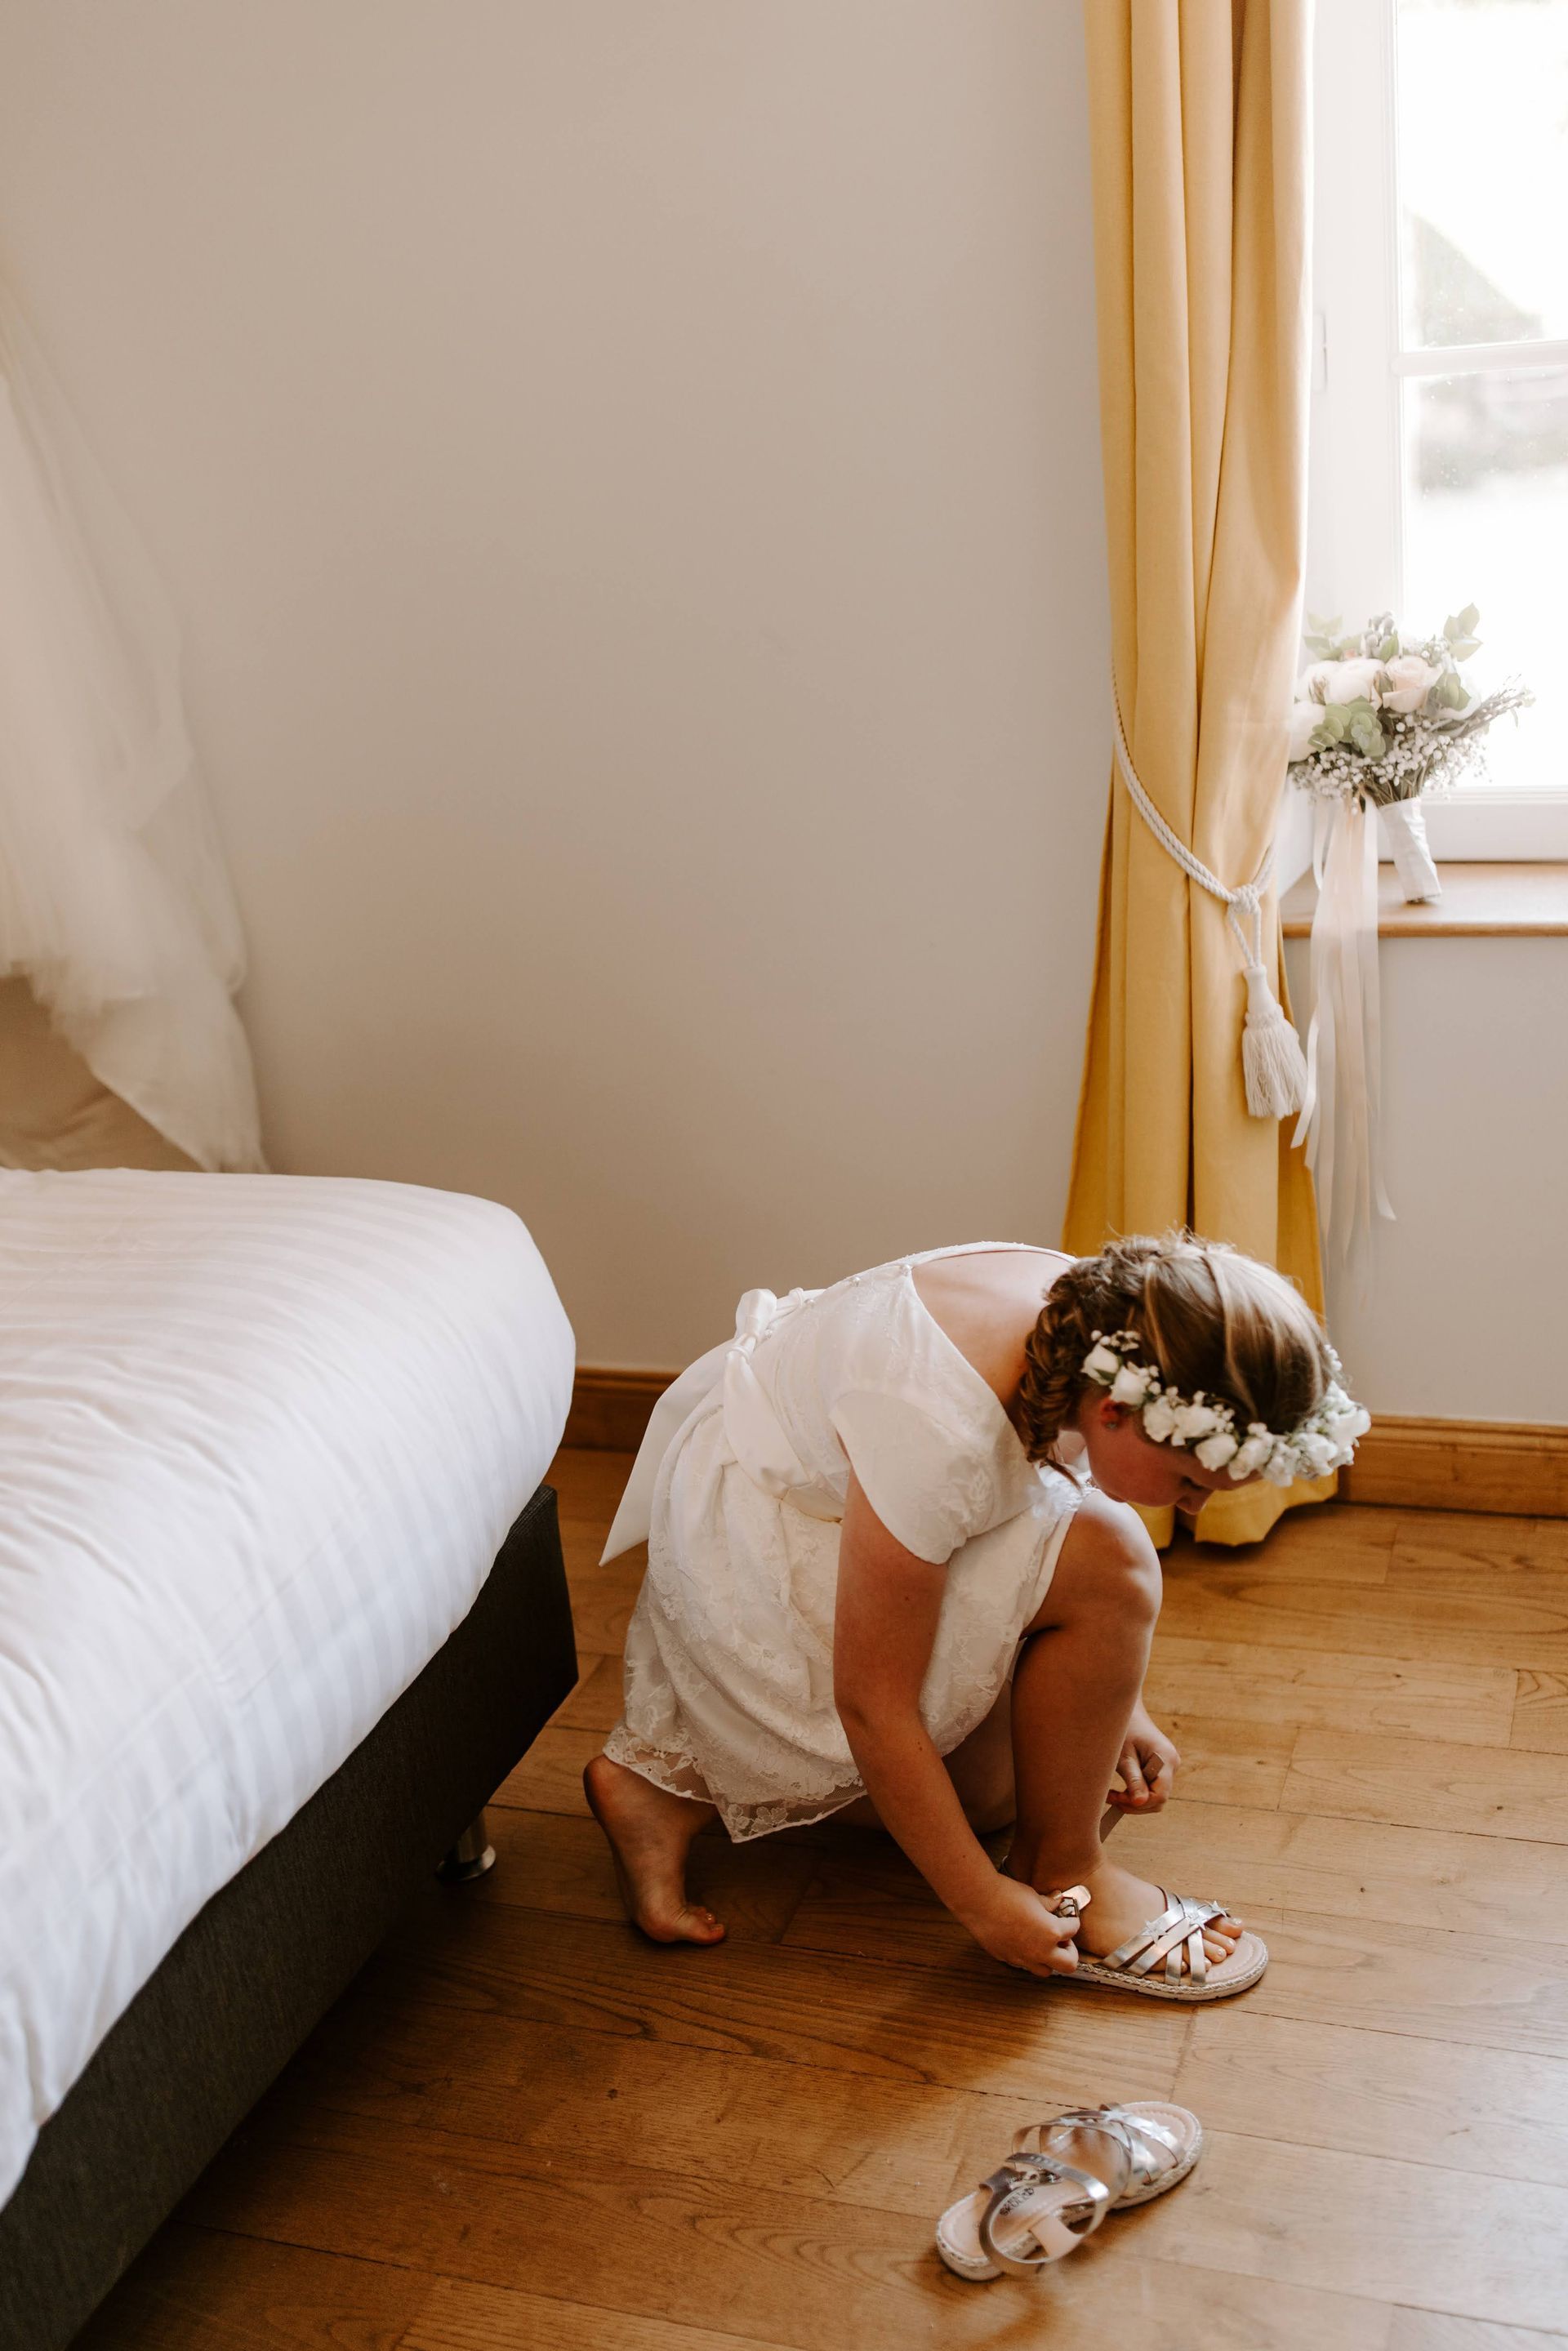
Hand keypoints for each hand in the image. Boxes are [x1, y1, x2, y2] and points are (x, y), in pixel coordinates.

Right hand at [962, 1875, 1082, 1977]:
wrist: (978, 1901)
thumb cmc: (1006, 1894)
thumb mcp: (1033, 1896)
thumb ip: (1048, 1904)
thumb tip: (1057, 1901)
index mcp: (1051, 1932)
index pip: (1073, 1930)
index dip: (1073, 1921)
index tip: (1069, 1917)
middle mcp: (1040, 1950)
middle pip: (1069, 1964)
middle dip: (1070, 1952)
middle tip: (1064, 1939)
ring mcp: (1023, 1958)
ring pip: (1046, 1971)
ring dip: (1050, 1960)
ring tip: (1044, 1944)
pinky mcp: (1007, 1958)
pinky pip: (1024, 1964)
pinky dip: (1029, 1956)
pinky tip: (1023, 1941)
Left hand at [1109, 1704, 1179, 1813]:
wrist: (1126, 1710)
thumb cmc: (1123, 1729)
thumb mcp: (1124, 1756)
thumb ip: (1134, 1779)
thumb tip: (1140, 1803)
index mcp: (1166, 1759)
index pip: (1160, 1795)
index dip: (1139, 1803)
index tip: (1117, 1798)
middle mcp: (1172, 1763)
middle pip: (1159, 1799)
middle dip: (1135, 1804)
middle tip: (1112, 1797)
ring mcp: (1169, 1766)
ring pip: (1155, 1796)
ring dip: (1135, 1800)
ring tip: (1113, 1793)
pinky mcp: (1161, 1767)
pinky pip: (1153, 1788)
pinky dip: (1137, 1792)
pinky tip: (1120, 1790)